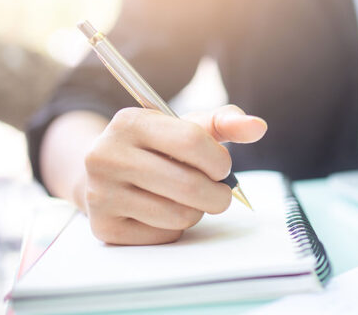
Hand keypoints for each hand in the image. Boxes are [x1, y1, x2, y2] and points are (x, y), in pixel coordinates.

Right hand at [81, 105, 266, 244]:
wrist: (107, 175)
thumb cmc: (157, 149)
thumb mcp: (186, 127)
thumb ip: (224, 122)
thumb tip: (257, 126)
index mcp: (129, 122)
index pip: (192, 141)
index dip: (219, 160)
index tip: (221, 168)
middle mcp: (106, 155)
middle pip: (190, 185)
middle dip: (218, 194)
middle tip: (219, 192)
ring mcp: (101, 193)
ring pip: (179, 215)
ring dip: (197, 211)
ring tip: (188, 199)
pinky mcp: (104, 226)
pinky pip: (164, 235)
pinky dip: (175, 228)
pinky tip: (163, 211)